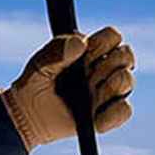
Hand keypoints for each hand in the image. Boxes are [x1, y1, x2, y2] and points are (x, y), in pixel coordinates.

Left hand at [0, 26, 134, 150]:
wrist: (26, 117)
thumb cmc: (33, 85)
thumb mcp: (39, 64)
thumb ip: (56, 49)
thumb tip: (81, 43)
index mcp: (90, 52)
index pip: (113, 37)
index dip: (103, 41)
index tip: (85, 52)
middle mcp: (103, 70)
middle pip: (126, 56)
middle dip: (110, 62)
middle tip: (87, 74)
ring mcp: (106, 93)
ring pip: (127, 81)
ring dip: (110, 85)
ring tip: (89, 92)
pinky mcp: (104, 116)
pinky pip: (124, 112)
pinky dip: (113, 113)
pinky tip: (95, 116)